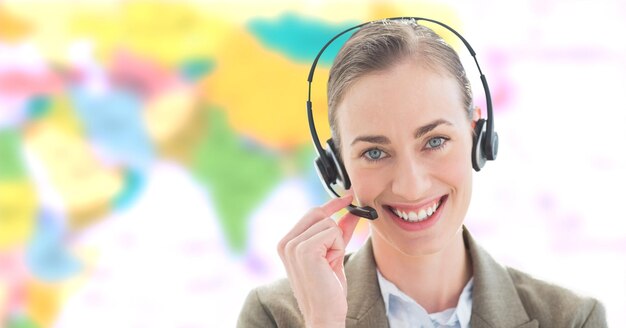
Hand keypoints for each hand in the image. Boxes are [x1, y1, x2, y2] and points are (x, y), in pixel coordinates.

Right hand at [277, 194, 359, 327]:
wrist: (325, 315)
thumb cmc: (328, 289)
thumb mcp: (334, 255)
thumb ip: (339, 232)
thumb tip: (350, 212)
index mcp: (287, 243)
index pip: (311, 213)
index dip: (331, 204)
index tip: (348, 196)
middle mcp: (286, 242)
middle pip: (320, 214)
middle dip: (334, 230)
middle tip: (334, 255)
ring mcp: (293, 245)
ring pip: (329, 224)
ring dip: (337, 243)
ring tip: (329, 265)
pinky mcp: (305, 249)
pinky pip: (333, 232)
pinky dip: (338, 248)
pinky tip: (330, 265)